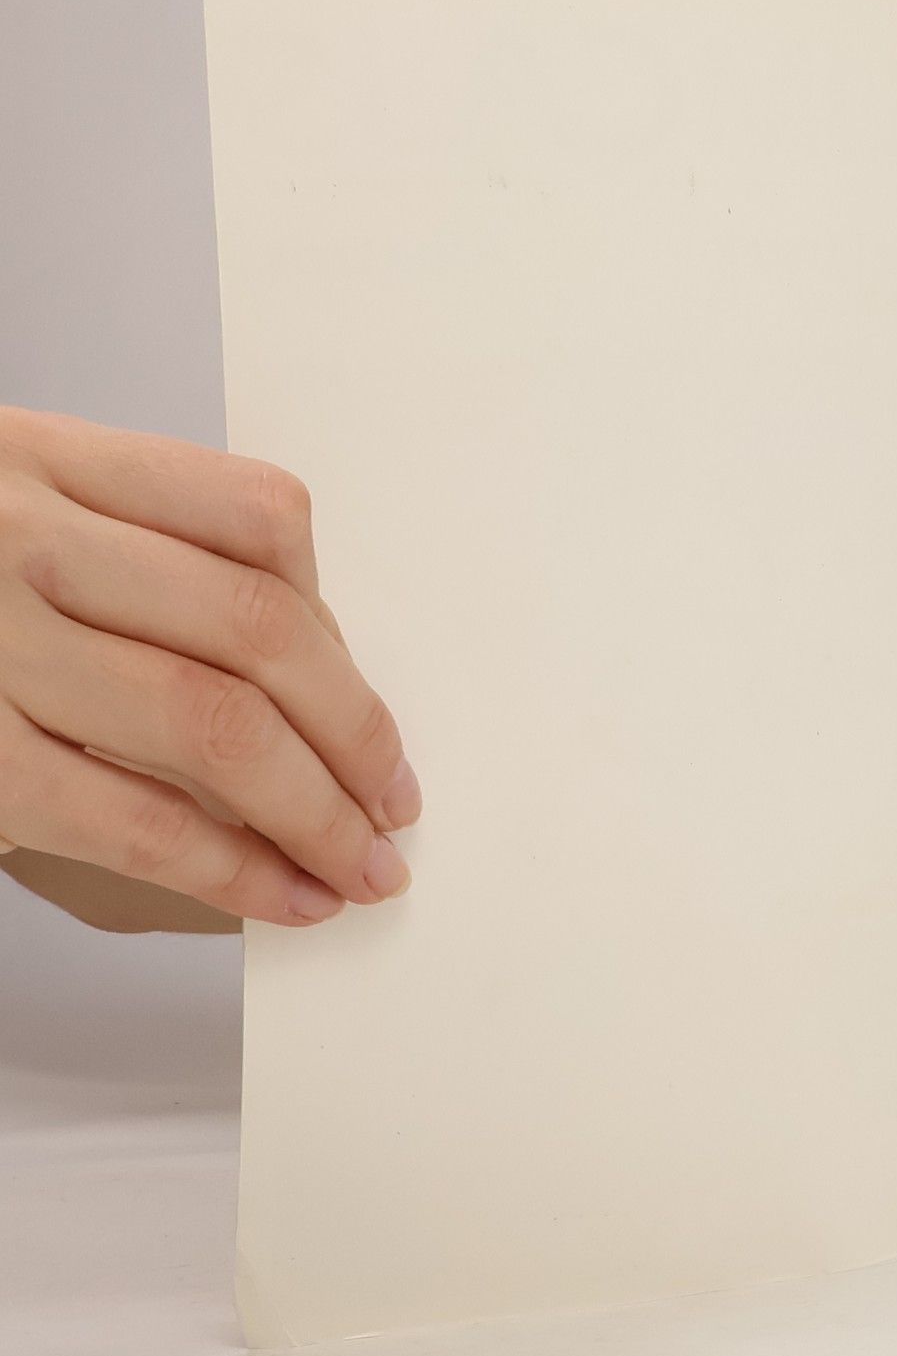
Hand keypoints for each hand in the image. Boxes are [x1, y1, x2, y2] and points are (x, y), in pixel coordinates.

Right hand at [0, 406, 417, 923]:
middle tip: (399, 804)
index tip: (370, 699)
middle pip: (258, 626)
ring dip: (318, 810)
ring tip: (365, 867)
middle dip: (356, 730)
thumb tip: (303, 662)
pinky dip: (230, 870)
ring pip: (212, 722)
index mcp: (46, 456)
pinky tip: (284, 899)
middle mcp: (18, 536)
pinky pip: (130, 818)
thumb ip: (128, 544)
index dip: (340, 617)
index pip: (258, 511)